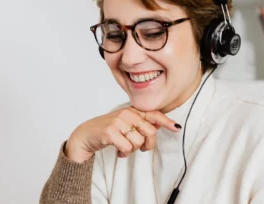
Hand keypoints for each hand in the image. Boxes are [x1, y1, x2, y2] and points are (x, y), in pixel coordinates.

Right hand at [65, 106, 180, 162]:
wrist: (86, 134)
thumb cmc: (108, 129)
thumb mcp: (125, 123)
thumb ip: (141, 123)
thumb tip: (160, 125)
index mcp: (132, 110)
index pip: (153, 114)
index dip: (166, 121)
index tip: (176, 128)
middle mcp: (126, 114)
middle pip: (150, 132)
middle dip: (148, 144)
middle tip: (141, 148)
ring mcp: (118, 122)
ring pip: (139, 142)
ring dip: (132, 150)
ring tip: (123, 147)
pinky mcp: (110, 132)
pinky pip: (127, 148)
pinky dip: (124, 153)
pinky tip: (118, 151)